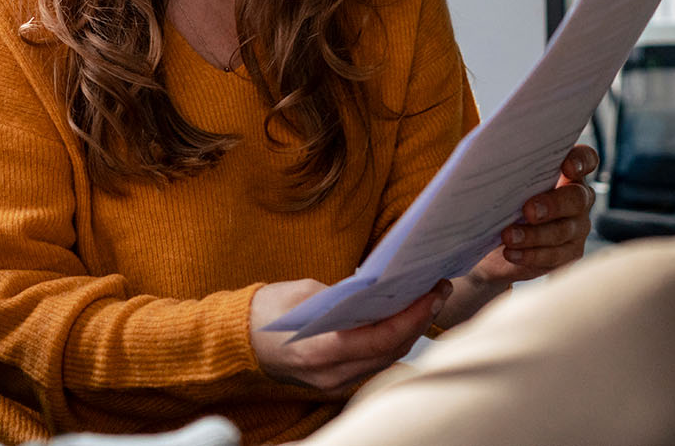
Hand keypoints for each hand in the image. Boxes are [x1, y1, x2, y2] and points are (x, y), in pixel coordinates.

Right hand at [248, 277, 449, 394]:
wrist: (236, 339)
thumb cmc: (267, 310)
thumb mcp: (307, 292)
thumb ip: (346, 297)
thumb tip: (384, 290)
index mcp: (321, 350)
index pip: (382, 338)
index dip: (413, 316)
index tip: (432, 291)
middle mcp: (331, 374)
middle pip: (391, 351)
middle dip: (420, 320)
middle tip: (438, 290)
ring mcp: (333, 383)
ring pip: (386, 360)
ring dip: (410, 331)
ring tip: (428, 301)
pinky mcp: (335, 382)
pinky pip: (373, 363)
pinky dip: (392, 341)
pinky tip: (404, 319)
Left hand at [468, 143, 599, 286]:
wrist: (492, 245)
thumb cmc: (499, 201)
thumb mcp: (501, 183)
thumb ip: (505, 171)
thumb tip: (484, 162)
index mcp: (565, 172)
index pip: (586, 159)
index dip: (581, 161)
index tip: (566, 166)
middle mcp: (577, 197)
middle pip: (577, 198)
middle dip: (553, 204)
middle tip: (528, 211)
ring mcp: (577, 226)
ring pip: (564, 230)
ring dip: (534, 234)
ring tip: (508, 236)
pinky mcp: (569, 253)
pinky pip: (555, 255)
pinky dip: (531, 255)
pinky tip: (511, 253)